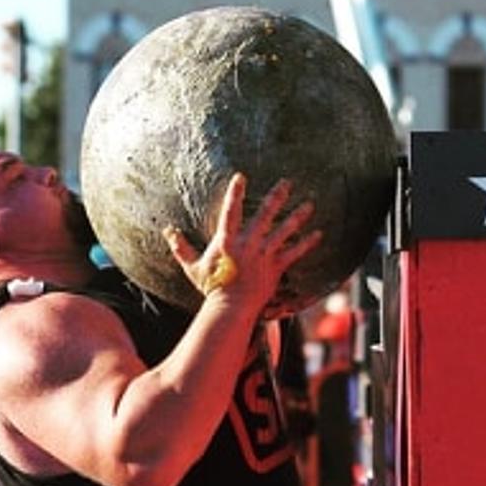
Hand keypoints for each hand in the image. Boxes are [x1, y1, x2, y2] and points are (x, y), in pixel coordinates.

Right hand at [163, 173, 320, 315]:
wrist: (231, 308)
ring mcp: (264, 255)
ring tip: (309, 205)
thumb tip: (167, 231)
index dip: (235, 193)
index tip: (241, 177)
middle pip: (265, 214)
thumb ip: (181, 248)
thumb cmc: (211, 288)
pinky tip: (318, 234)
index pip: (230, 211)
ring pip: (284, 231)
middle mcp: (248, 244)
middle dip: (277, 196)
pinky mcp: (275, 268)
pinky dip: (306, 243)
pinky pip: (293, 253)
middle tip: (287, 183)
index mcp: (227, 241)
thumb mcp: (192, 267)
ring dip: (298, 217)